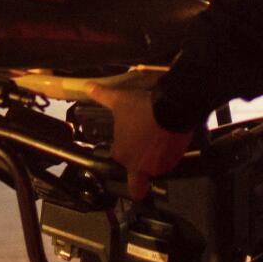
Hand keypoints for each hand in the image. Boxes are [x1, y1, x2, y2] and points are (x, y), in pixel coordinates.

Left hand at [86, 83, 192, 200]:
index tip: (126, 137)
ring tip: (156, 139)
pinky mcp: (174, 160)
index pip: (118, 155)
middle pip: (135, 175)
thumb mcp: (118, 100)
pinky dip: (168, 152)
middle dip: (137, 171)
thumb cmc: (140, 108)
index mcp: (121, 154)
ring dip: (154, 158)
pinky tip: (167, 138)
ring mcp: (158, 165)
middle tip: (141, 154)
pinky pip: (169, 160)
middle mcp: (139, 165)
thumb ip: (102, 96)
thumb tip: (88, 86)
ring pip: (154, 167)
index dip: (121, 146)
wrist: (170, 108)